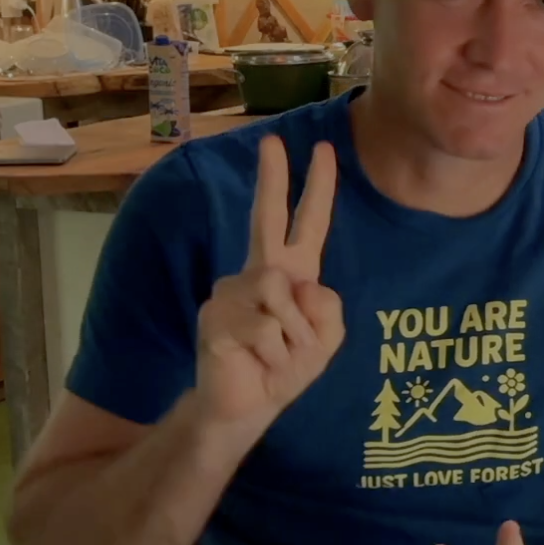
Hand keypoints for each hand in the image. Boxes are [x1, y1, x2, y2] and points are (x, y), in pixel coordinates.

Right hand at [194, 135, 344, 429]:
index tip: (324, 148)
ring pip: (283, 299)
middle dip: (272, 178)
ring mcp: (232, 291)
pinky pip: (267, 329)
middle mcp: (259, 272)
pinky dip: (275, 354)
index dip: (318, 187)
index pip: (308, 222)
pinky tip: (258, 361)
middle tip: (272, 139)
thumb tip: (297, 285)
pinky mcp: (216, 317)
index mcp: (293, 272)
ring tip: (277, 354)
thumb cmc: (286, 366)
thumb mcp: (327, 337)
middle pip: (266, 218)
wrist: (248, 405)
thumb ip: (327, 307)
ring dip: (295, 338)